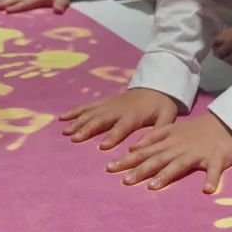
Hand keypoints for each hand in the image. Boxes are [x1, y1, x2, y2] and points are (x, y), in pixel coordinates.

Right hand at [60, 88, 177, 148]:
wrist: (155, 84)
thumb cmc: (161, 105)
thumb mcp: (168, 116)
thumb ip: (160, 129)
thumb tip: (148, 144)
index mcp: (134, 115)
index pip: (121, 127)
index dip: (112, 136)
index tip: (102, 147)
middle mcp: (118, 109)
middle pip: (101, 120)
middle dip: (87, 129)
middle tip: (75, 138)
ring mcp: (108, 104)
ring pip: (90, 113)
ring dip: (77, 121)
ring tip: (65, 132)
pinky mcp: (103, 102)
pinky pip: (87, 106)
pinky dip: (75, 111)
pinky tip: (63, 118)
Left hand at [108, 112, 231, 191]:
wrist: (226, 123)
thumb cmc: (196, 130)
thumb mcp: (172, 130)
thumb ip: (153, 138)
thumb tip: (131, 148)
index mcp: (169, 141)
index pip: (145, 151)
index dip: (128, 159)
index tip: (110, 168)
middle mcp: (180, 147)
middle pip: (158, 159)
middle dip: (141, 169)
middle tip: (125, 180)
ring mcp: (198, 154)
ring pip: (180, 165)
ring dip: (167, 175)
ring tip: (153, 186)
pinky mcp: (217, 159)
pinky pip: (215, 171)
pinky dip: (212, 179)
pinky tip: (207, 190)